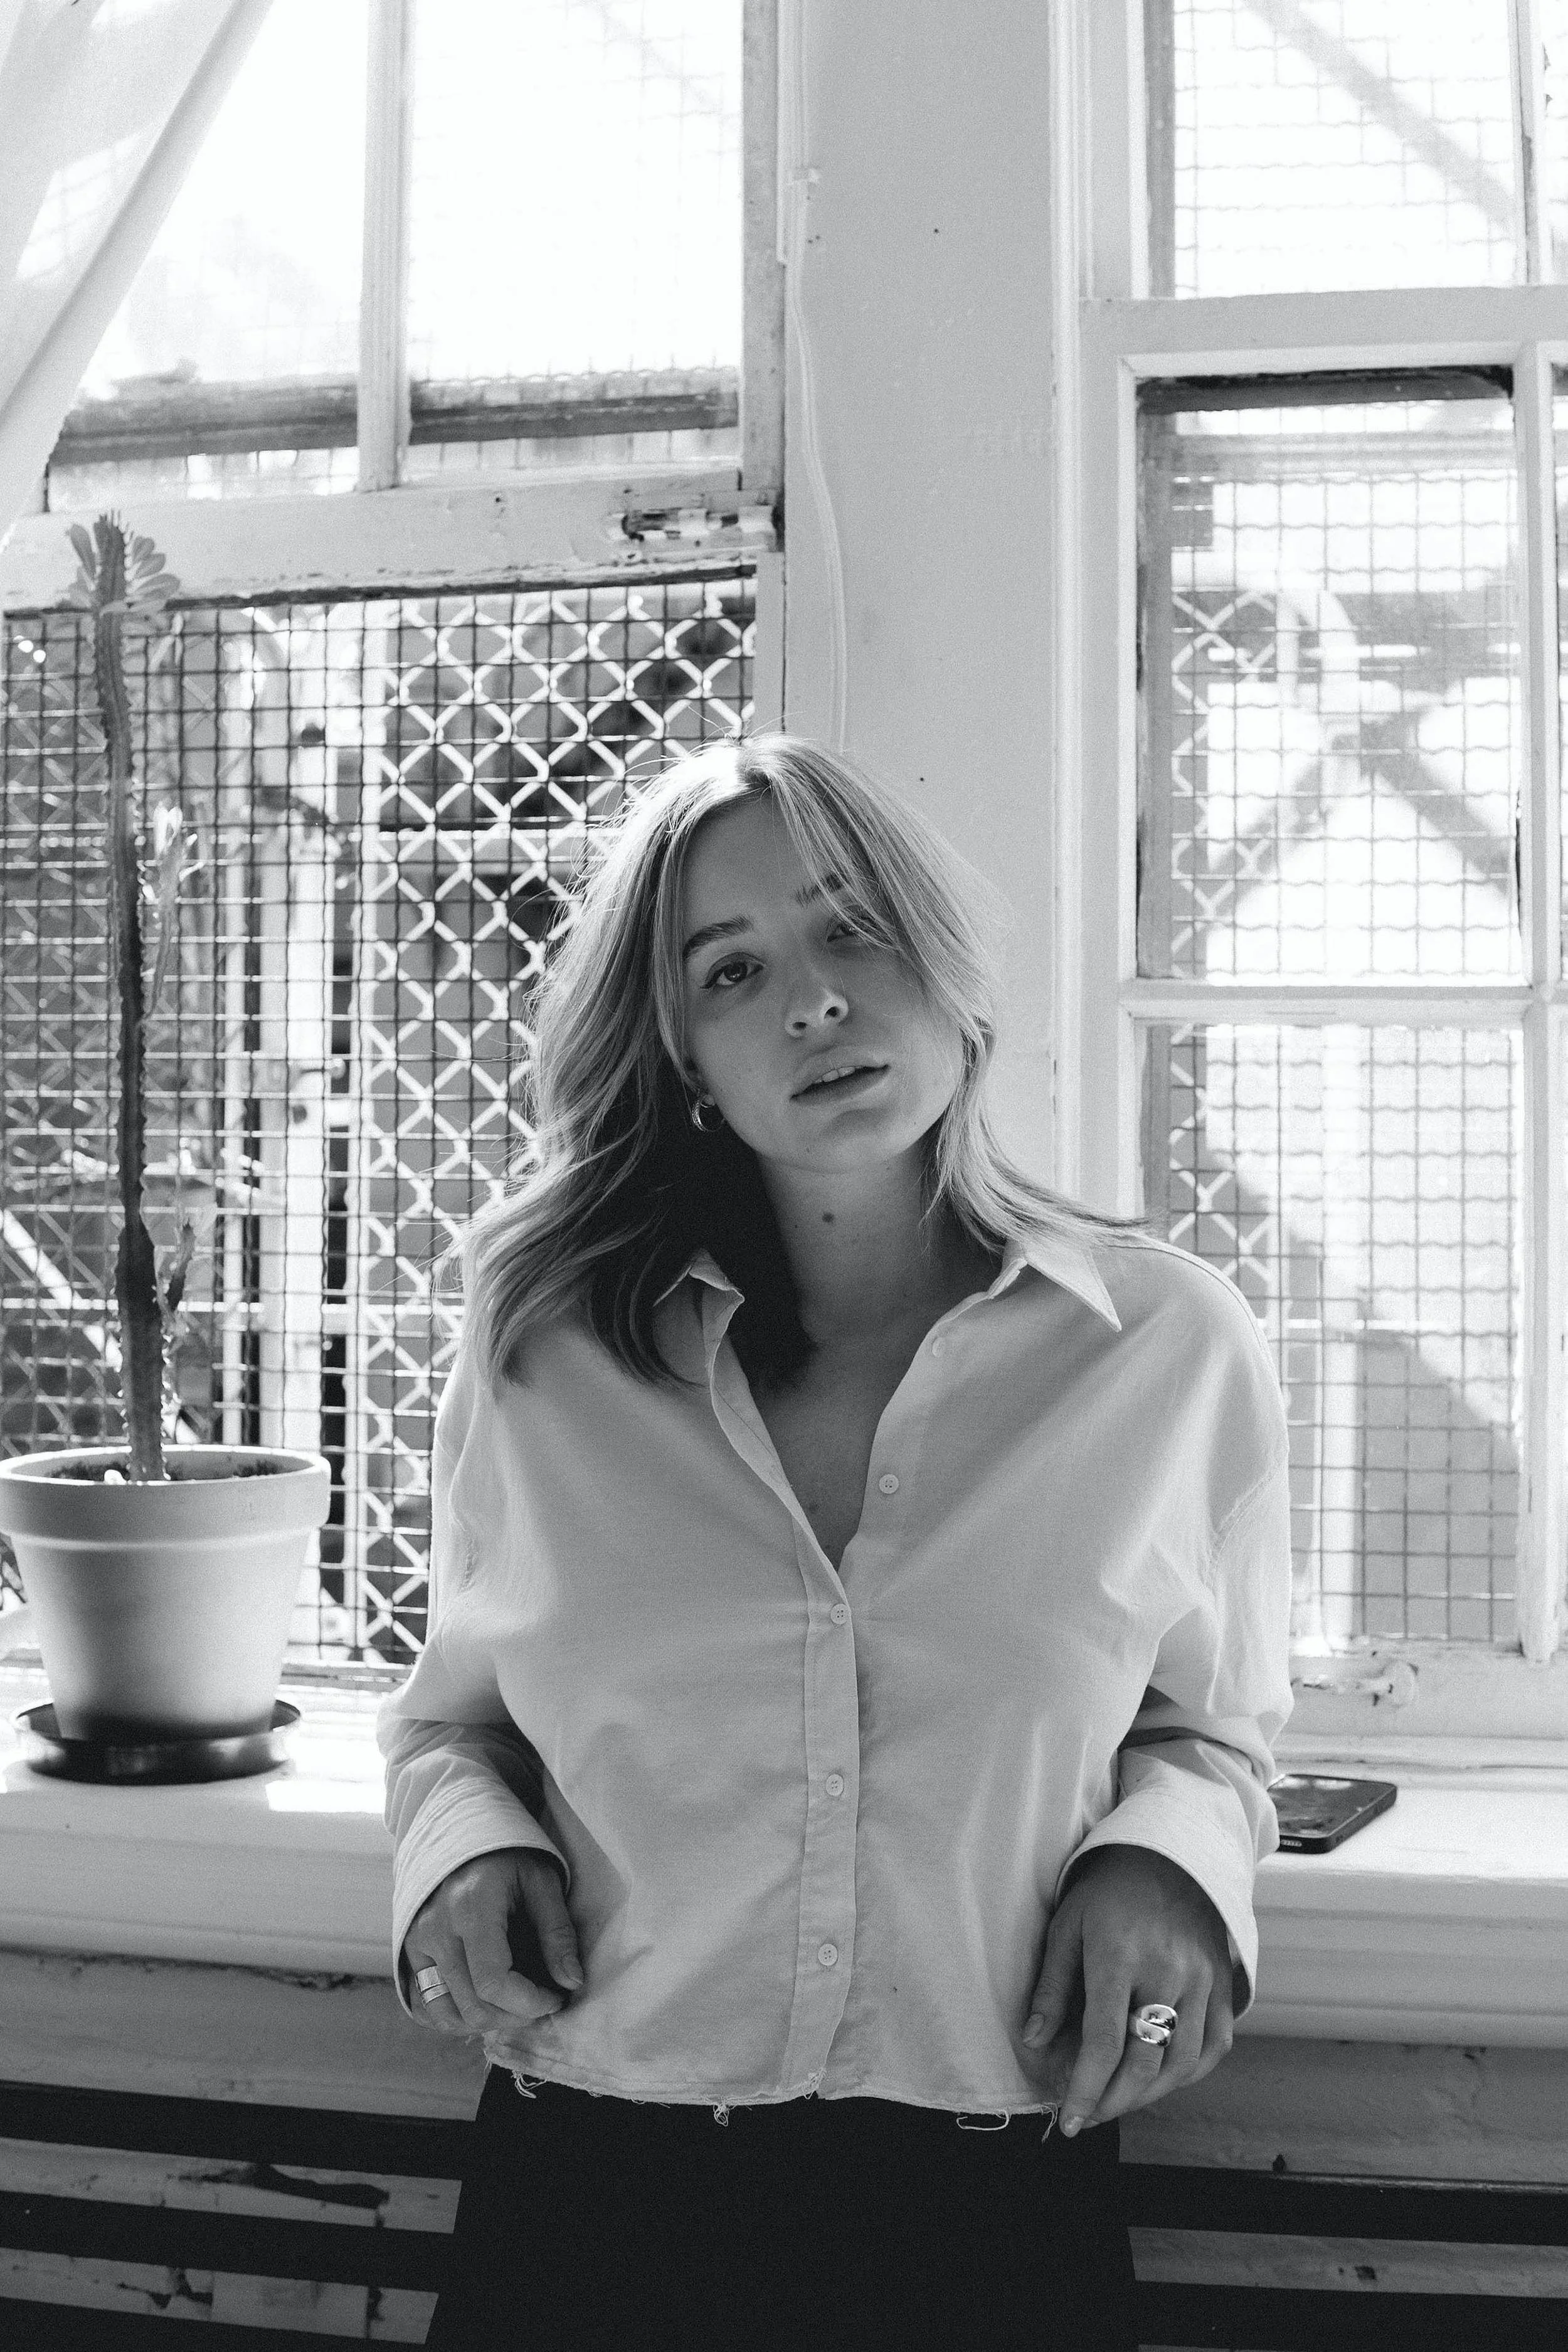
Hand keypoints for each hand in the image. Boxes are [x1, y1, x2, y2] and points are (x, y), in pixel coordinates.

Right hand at [402, 1849, 583, 2060]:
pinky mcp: (409, 1951)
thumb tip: (572, 1983)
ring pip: (449, 2013)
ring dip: (489, 2022)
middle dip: (516, 2016)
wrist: (463, 1832)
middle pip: (474, 2005)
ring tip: (516, 2005)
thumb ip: (558, 1933)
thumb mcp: (543, 1882)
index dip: (531, 2003)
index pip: (494, 1983)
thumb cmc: (509, 1856)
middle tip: (543, 2002)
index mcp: (472, 1909)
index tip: (557, 1997)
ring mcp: (417, 1942)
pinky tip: (485, 2005)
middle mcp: (437, 1930)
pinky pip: (426, 2005)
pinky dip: (457, 2018)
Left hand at [1022, 1845, 1233, 2135]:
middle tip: (1087, 2117)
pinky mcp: (1223, 1986)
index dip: (1084, 2089)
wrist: (1169, 1855)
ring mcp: (1202, 1981)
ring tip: (1115, 2102)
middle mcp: (1167, 1973)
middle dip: (1111, 2102)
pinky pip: (1213, 2048)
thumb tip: (1033, 2042)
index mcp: (1120, 1956)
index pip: (1103, 2043)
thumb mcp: (1067, 1927)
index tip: (1067, 2120)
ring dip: (1146, 2097)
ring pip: (1180, 2065)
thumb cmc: (1108, 1892)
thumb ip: (1052, 1987)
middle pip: (1143, 2063)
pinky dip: (1186, 2075)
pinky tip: (1159, 2081)